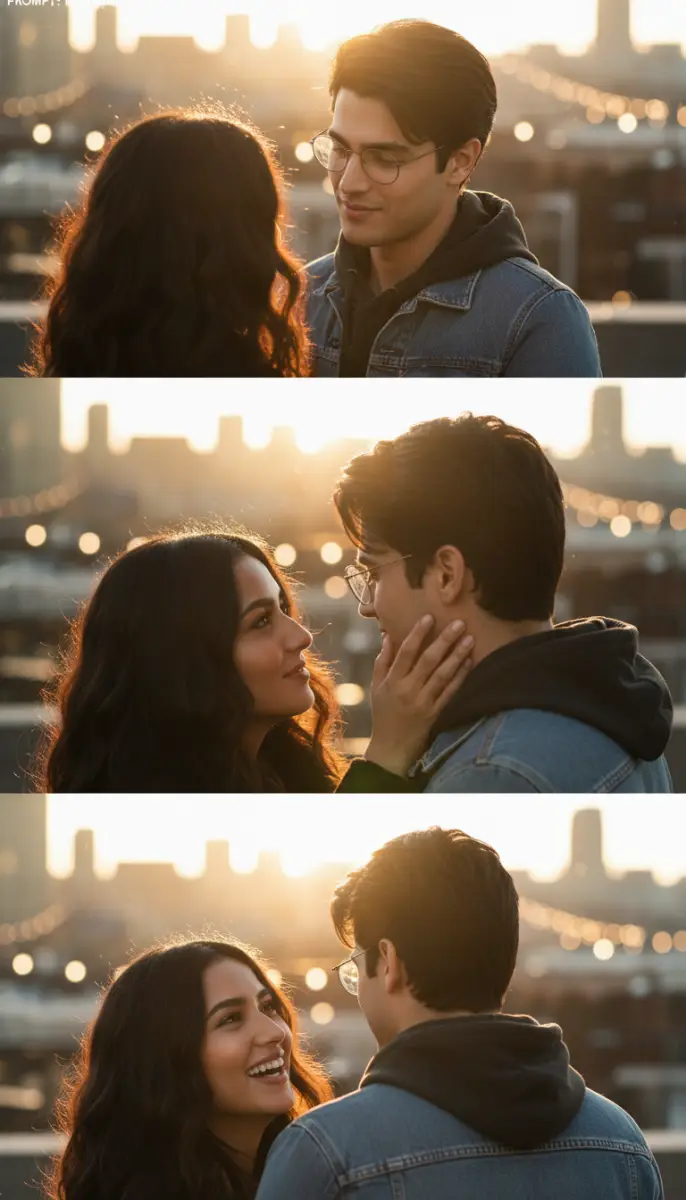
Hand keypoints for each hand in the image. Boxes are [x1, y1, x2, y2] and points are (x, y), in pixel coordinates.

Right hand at [365, 615, 473, 777]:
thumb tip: (387, 636)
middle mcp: (408, 690)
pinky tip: (469, 662)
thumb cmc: (383, 714)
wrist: (392, 748)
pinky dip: (460, 676)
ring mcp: (423, 702)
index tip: (429, 617)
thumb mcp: (376, 688)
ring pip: (443, 675)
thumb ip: (382, 662)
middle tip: (459, 622)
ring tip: (469, 638)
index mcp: (392, 682)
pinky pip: (450, 692)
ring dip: (457, 655)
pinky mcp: (436, 713)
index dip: (418, 634)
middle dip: (444, 640)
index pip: (405, 652)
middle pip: (428, 660)